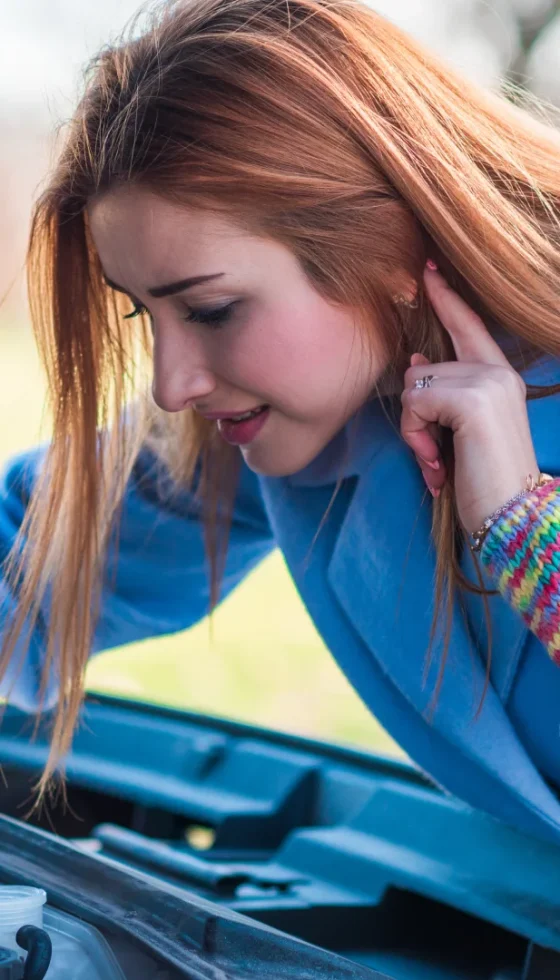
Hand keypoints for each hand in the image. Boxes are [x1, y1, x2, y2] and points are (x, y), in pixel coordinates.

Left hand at [401, 261, 538, 534]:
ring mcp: (488, 382)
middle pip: (423, 369)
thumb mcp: (460, 433)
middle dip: (416, 417)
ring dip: (416, 432)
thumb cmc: (486, 482)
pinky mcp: (472, 399)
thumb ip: (443, 394)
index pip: (468, 326)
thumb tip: (415, 362)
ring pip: (415, 387)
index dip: (446, 298)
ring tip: (440, 462)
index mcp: (501, 376)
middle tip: (436, 456)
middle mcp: (498, 372)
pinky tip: (439, 465)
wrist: (512, 518)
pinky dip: (417, 438)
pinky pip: (416, 403)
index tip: (428, 268)